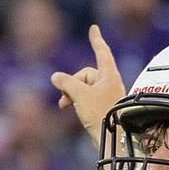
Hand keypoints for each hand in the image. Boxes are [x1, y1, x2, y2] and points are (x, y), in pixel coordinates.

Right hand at [51, 25, 127, 146]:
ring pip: (84, 88)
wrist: (113, 141)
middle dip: (71, 84)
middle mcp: (109, 83)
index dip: (96, 40)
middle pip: (85, 74)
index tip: (94, 28)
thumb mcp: (79, 95)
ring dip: (72, 94)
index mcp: (109, 75)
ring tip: (65, 106)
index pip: (101, 52)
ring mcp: (106, 96)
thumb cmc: (101, 115)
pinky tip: (72, 111)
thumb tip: (55, 77)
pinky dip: (77, 102)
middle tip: (64, 99)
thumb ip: (66, 82)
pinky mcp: (103, 108)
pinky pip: (86, 98)